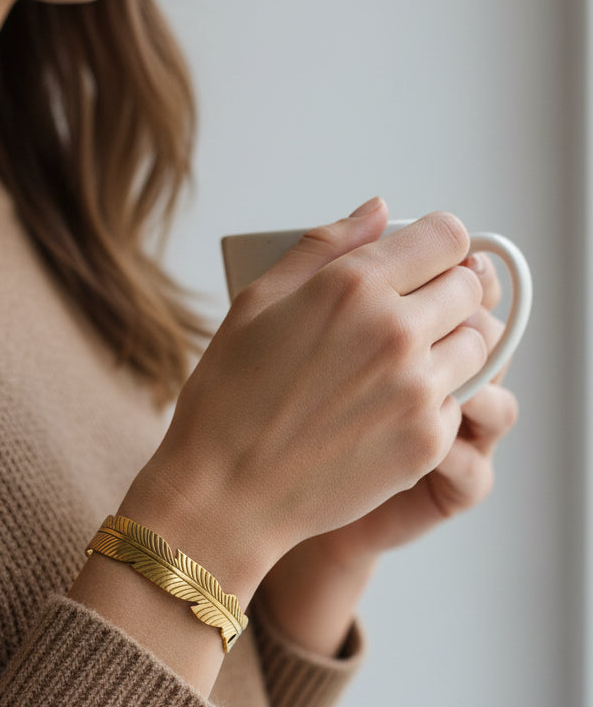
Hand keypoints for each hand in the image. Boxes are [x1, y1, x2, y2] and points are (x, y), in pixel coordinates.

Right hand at [257, 250, 519, 656]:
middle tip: (415, 313)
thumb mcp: (256, 303)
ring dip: (454, 344)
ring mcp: (417, 389)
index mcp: (353, 286)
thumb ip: (323, 248)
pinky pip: (462, 401)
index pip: (447, 235)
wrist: (225, 495)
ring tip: (408, 363)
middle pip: (471, 286)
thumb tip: (379, 211)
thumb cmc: (228, 400)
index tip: (425, 262)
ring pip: (480, 344)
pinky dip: (438, 401)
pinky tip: (392, 410)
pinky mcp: (428, 441)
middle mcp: (396, 331)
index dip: (439, 244)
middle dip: (449, 291)